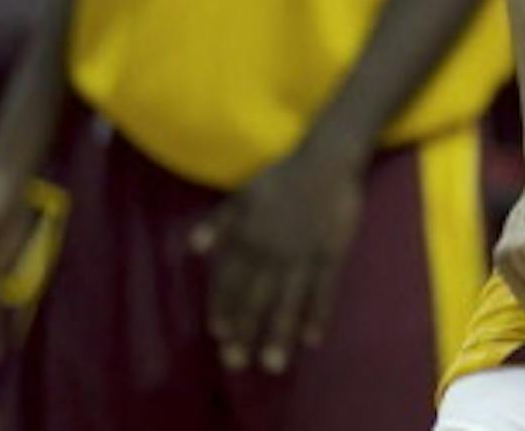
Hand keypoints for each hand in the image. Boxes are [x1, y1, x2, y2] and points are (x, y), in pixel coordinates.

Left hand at [190, 143, 364, 373]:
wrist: (328, 159)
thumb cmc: (282, 177)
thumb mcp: (242, 195)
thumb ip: (218, 224)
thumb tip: (193, 250)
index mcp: (248, 239)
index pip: (230, 282)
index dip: (224, 309)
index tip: (219, 336)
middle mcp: (272, 253)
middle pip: (256, 300)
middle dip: (246, 334)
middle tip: (237, 364)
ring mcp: (303, 256)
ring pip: (289, 302)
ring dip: (280, 334)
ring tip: (273, 364)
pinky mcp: (331, 254)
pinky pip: (324, 291)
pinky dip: (319, 315)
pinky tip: (313, 340)